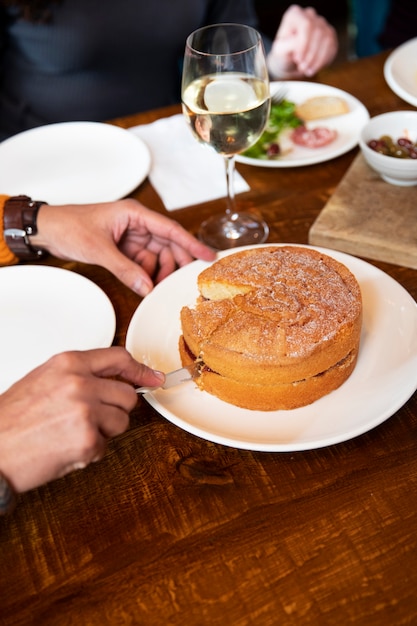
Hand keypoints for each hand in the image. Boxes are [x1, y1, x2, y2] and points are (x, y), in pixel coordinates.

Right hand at [0, 347, 163, 491]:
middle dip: (115, 410)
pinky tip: (65, 448)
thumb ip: (80, 375)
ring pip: (121, 421)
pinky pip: (106, 446)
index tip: (153, 378)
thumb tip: (117, 380)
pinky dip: (90, 452)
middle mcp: (80, 383)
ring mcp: (86, 410)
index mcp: (69, 363)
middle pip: (128, 395)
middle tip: (90, 420)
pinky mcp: (87, 439)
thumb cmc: (12, 418)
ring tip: (71, 433)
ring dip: (104, 432)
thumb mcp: (44, 379)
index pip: (119, 358)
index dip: (140, 370)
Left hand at [32, 199, 215, 296]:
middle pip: (167, 245)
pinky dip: (144, 275)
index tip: (208, 256)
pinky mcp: (123, 249)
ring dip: (156, 273)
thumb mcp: (99, 249)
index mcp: (134, 214)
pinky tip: (144, 286)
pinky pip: (142, 264)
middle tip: (180, 282)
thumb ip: (125, 269)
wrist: (46, 230)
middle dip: (173, 264)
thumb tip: (147, 287)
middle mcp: (136, 224)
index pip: (170, 230)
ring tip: (154, 287)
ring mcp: (130, 237)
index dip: (191, 244)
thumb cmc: (69, 226)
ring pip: (156, 257)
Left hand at [267, 5, 337, 78]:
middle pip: (318, 32)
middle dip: (311, 54)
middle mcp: (310, 15)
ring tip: (307, 70)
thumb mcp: (280, 51)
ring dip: (317, 59)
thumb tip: (299, 44)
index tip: (298, 59)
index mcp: (295, 15)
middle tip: (302, 68)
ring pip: (327, 40)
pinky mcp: (330, 36)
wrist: (291, 62)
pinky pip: (332, 47)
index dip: (304, 44)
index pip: (306, 25)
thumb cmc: (284, 55)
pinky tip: (314, 67)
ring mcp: (322, 24)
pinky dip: (323, 61)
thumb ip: (287, 46)